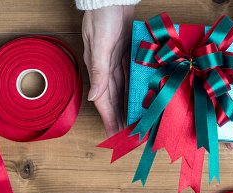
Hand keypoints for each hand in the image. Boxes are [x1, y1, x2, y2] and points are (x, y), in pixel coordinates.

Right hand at [82, 5, 134, 137]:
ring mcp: (115, 62)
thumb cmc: (102, 17)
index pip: (103, 101)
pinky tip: (138, 98)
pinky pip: (129, 77)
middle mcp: (106, 69)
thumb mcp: (100, 45)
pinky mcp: (125, 54)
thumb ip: (99, 72)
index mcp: (98, 69)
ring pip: (121, 91)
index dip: (109, 120)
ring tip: (132, 122)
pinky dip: (133, 89)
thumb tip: (95, 98)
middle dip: (118, 119)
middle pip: (113, 100)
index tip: (114, 135)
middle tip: (125, 136)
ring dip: (126, 107)